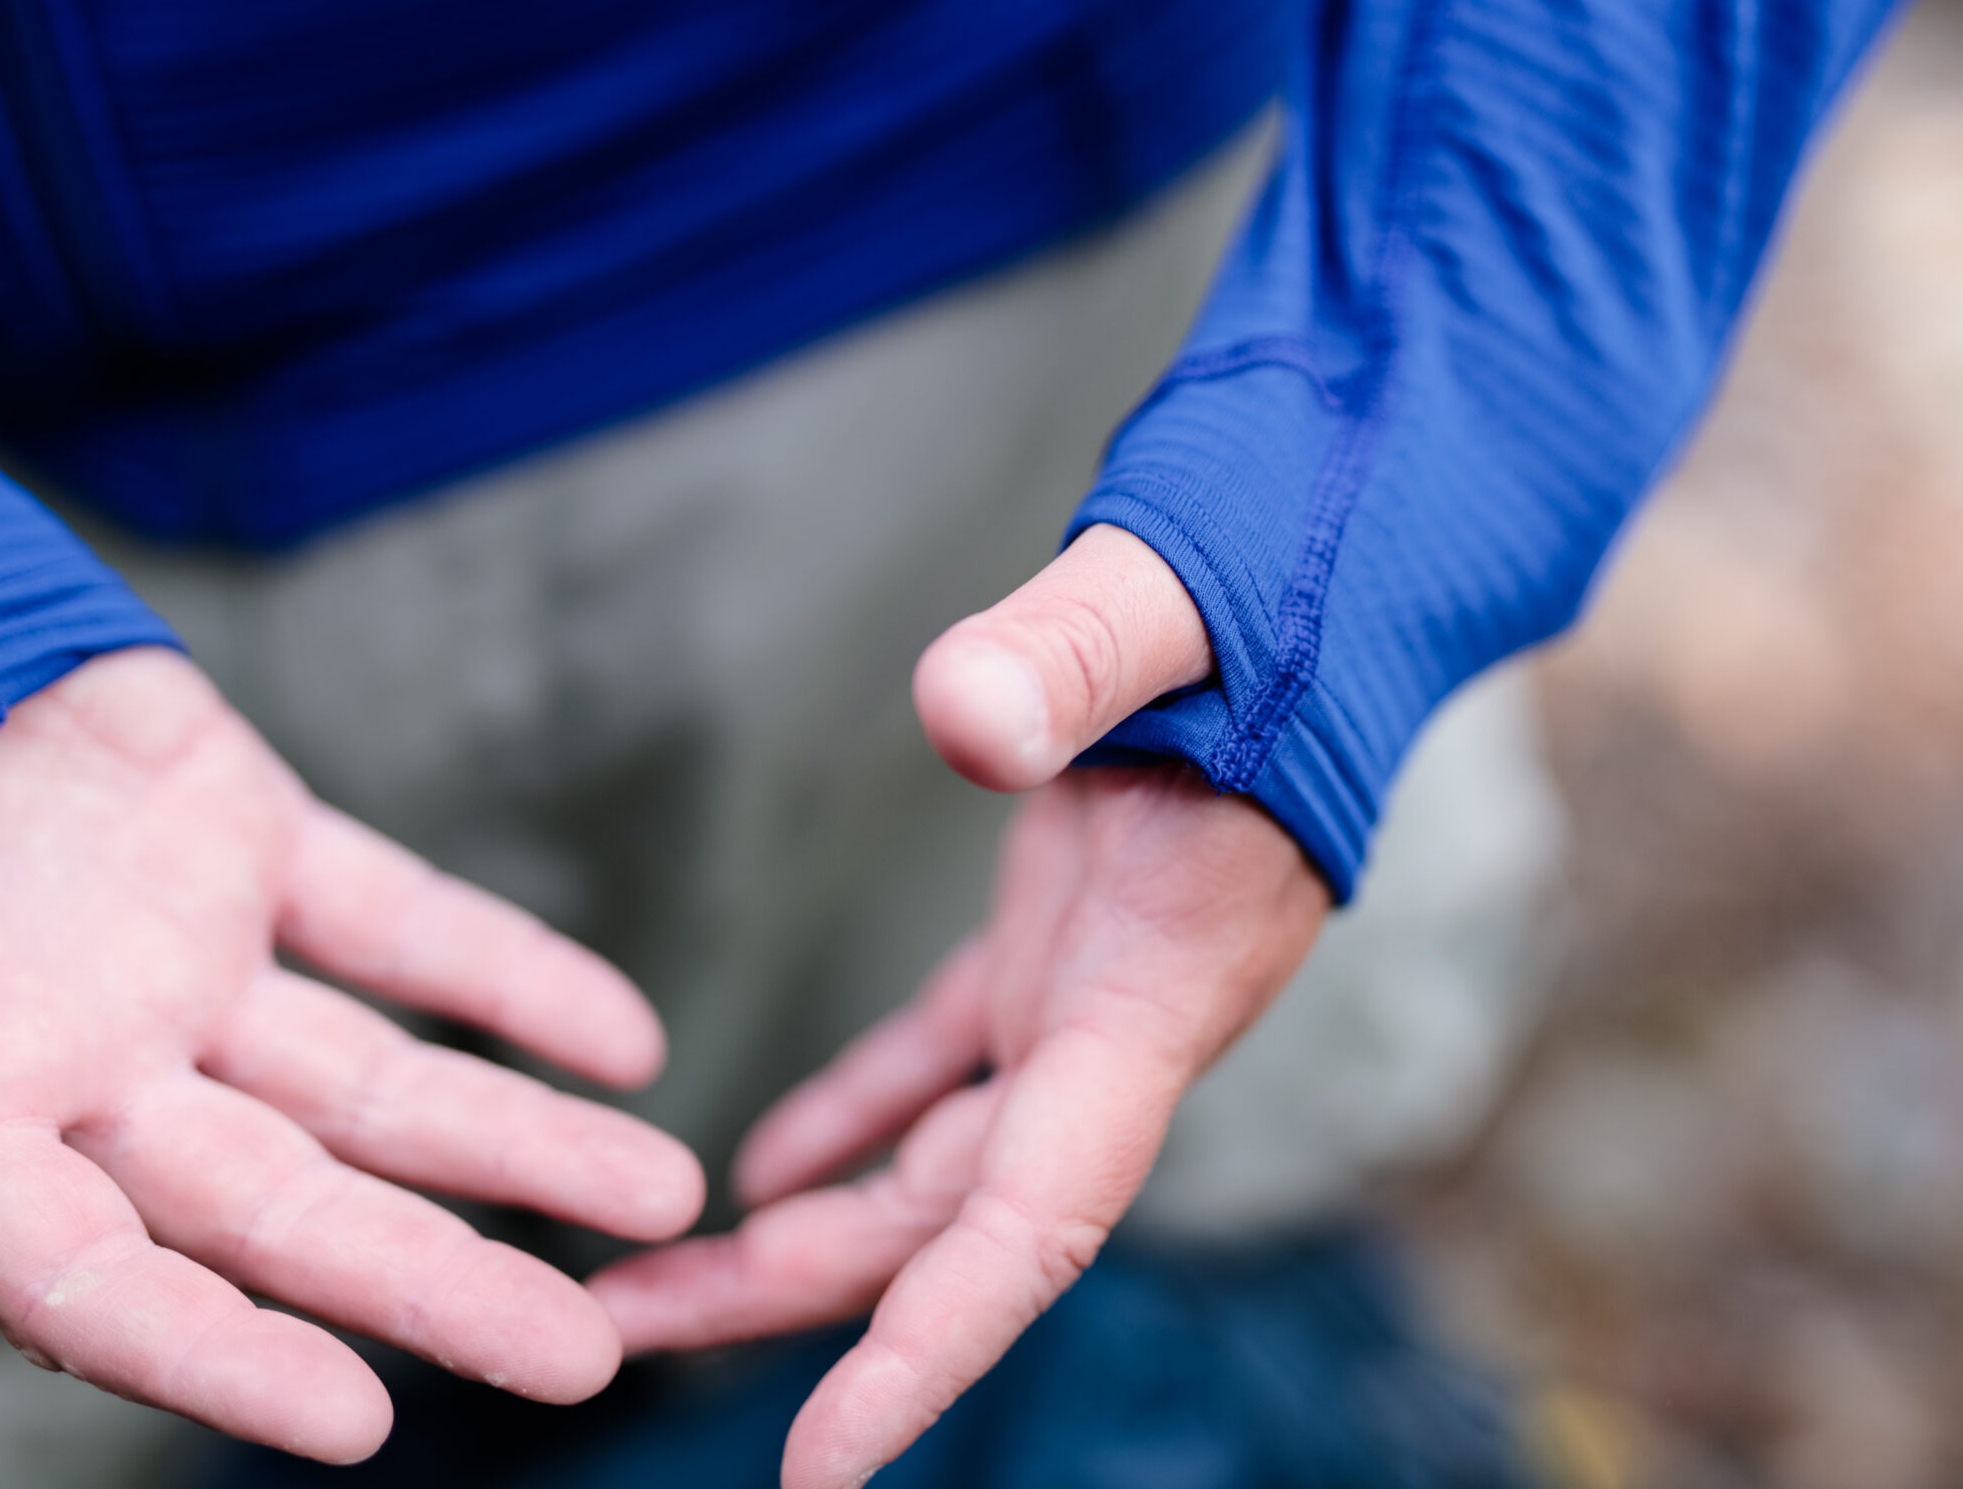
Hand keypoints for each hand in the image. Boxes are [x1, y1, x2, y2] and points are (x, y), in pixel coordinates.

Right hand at [0, 649, 704, 1461]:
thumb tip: (25, 1282)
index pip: (99, 1285)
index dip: (217, 1361)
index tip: (362, 1421)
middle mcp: (75, 1068)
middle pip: (282, 1207)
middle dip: (435, 1283)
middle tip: (587, 1357)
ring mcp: (168, 954)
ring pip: (366, 1079)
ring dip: (516, 1141)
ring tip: (661, 1197)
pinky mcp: (241, 835)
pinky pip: (397, 921)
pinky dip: (512, 974)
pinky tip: (626, 1044)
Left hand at [591, 526, 1330, 1488]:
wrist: (1349, 563)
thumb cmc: (1289, 578)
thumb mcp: (1174, 600)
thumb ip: (1075, 655)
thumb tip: (963, 718)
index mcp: (1152, 986)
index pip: (1043, 1215)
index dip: (936, 1346)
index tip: (825, 1464)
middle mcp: (1124, 1022)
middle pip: (951, 1224)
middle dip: (799, 1304)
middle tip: (614, 1335)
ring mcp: (1095, 988)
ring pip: (939, 1165)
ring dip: (803, 1228)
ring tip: (649, 1280)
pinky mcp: (1064, 937)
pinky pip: (944, 1069)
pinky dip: (854, 1123)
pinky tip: (758, 1164)